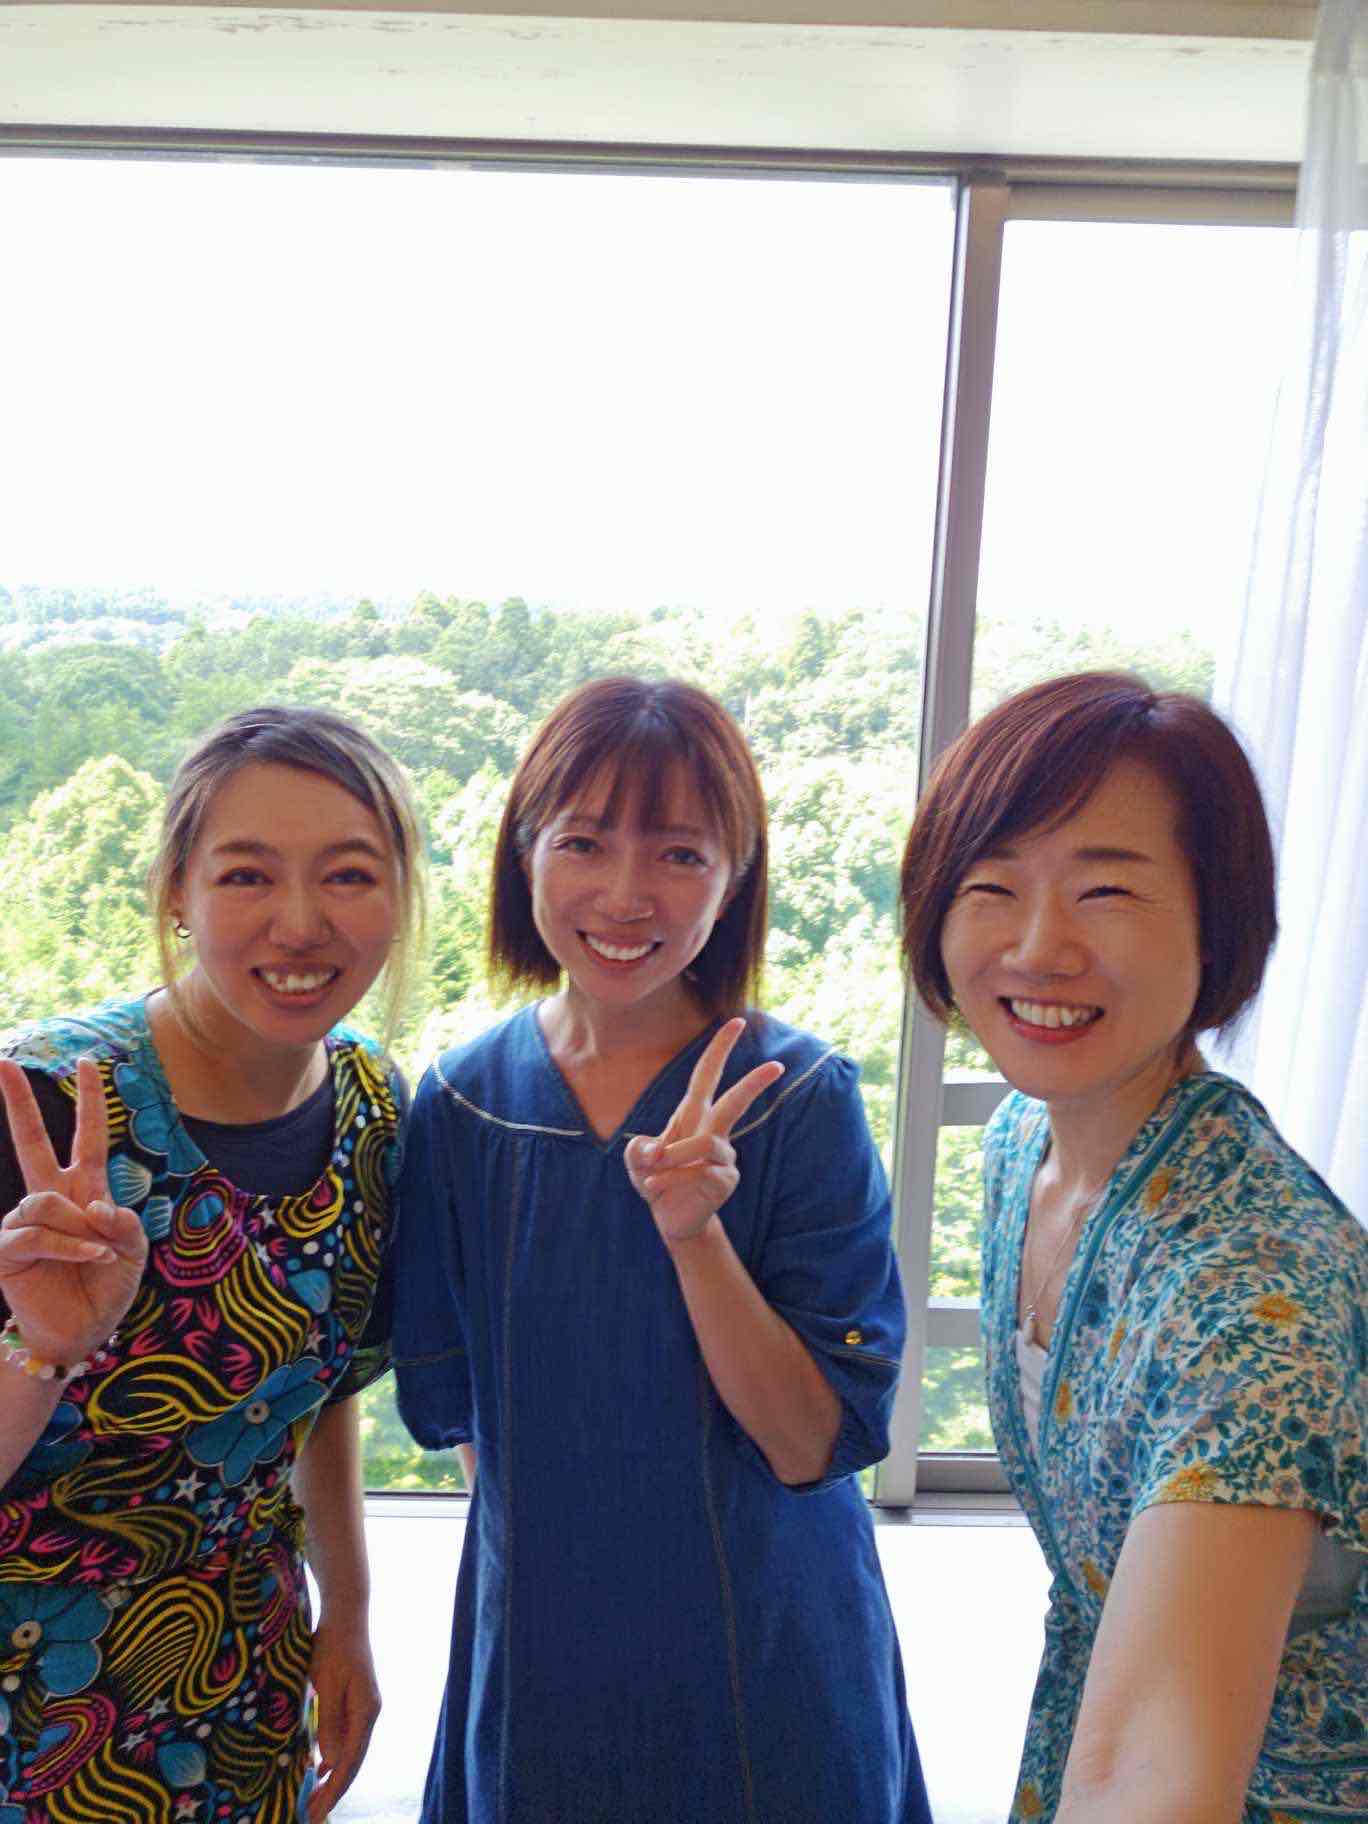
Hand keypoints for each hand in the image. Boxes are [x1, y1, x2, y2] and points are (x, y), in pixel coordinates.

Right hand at [0, 1056, 146, 1365]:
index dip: (90, 1101)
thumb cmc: (108, 1288)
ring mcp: (25, 1222)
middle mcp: (51, 1199)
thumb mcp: (134, 1252)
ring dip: (79, 1229)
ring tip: (98, 1254)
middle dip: (17, 1102)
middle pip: (31, 1141)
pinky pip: (36, 1234)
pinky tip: (91, 1258)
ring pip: (44, 1201)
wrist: (83, 1332)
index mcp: (85, 1190)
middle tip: (1, 1062)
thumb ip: (125, 1223)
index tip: (88, 1061)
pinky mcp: (7, 1250)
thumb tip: (95, 1205)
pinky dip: (70, 1246)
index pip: (88, 1136)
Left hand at [307, 1616, 380, 1821]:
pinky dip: (332, 1757)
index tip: (315, 1814)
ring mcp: (364, 1707)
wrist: (347, 1613)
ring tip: (312, 1798)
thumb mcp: (327, 1683)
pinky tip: (319, 1767)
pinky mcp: (355, 1701)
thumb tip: (331, 1762)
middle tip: (310, 1815)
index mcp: (366, 1712)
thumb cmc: (333, 1645)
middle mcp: (369, 1714)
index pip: (350, 1763)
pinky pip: (345, 1737)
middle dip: (333, 1791)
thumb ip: (329, 1722)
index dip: (333, 1792)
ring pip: (349, 1752)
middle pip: (352, 1762)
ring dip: (332, 1776)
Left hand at [624, 1018, 783, 1246]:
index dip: (719, 1048)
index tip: (735, 1022)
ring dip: (675, 1156)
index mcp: (692, 1115)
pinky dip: (671, 1180)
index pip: (707, 1075)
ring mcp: (723, 1156)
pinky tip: (657, 1189)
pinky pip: (699, 1173)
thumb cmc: (655, 1179)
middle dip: (755, 1083)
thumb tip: (655, 1150)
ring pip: (705, 1143)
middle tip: (777, 1067)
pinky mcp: (725, 1180)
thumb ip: (637, 1150)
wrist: (670, 1217)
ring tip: (652, 1172)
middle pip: (735, 1101)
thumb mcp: (636, 1161)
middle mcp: (713, 1131)